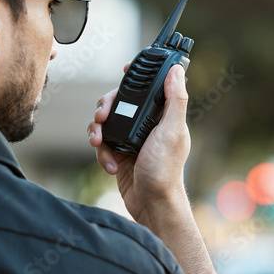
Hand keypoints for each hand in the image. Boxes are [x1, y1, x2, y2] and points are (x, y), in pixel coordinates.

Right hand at [87, 62, 191, 225]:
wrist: (151, 204)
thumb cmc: (164, 170)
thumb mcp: (171, 131)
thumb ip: (174, 99)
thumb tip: (176, 69)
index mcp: (162, 116)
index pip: (147, 87)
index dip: (136, 76)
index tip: (125, 71)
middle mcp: (146, 125)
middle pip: (119, 102)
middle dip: (106, 107)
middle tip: (101, 116)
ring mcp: (131, 139)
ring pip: (106, 122)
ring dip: (97, 130)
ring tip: (97, 142)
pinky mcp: (119, 154)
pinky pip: (102, 144)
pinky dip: (101, 153)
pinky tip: (110, 165)